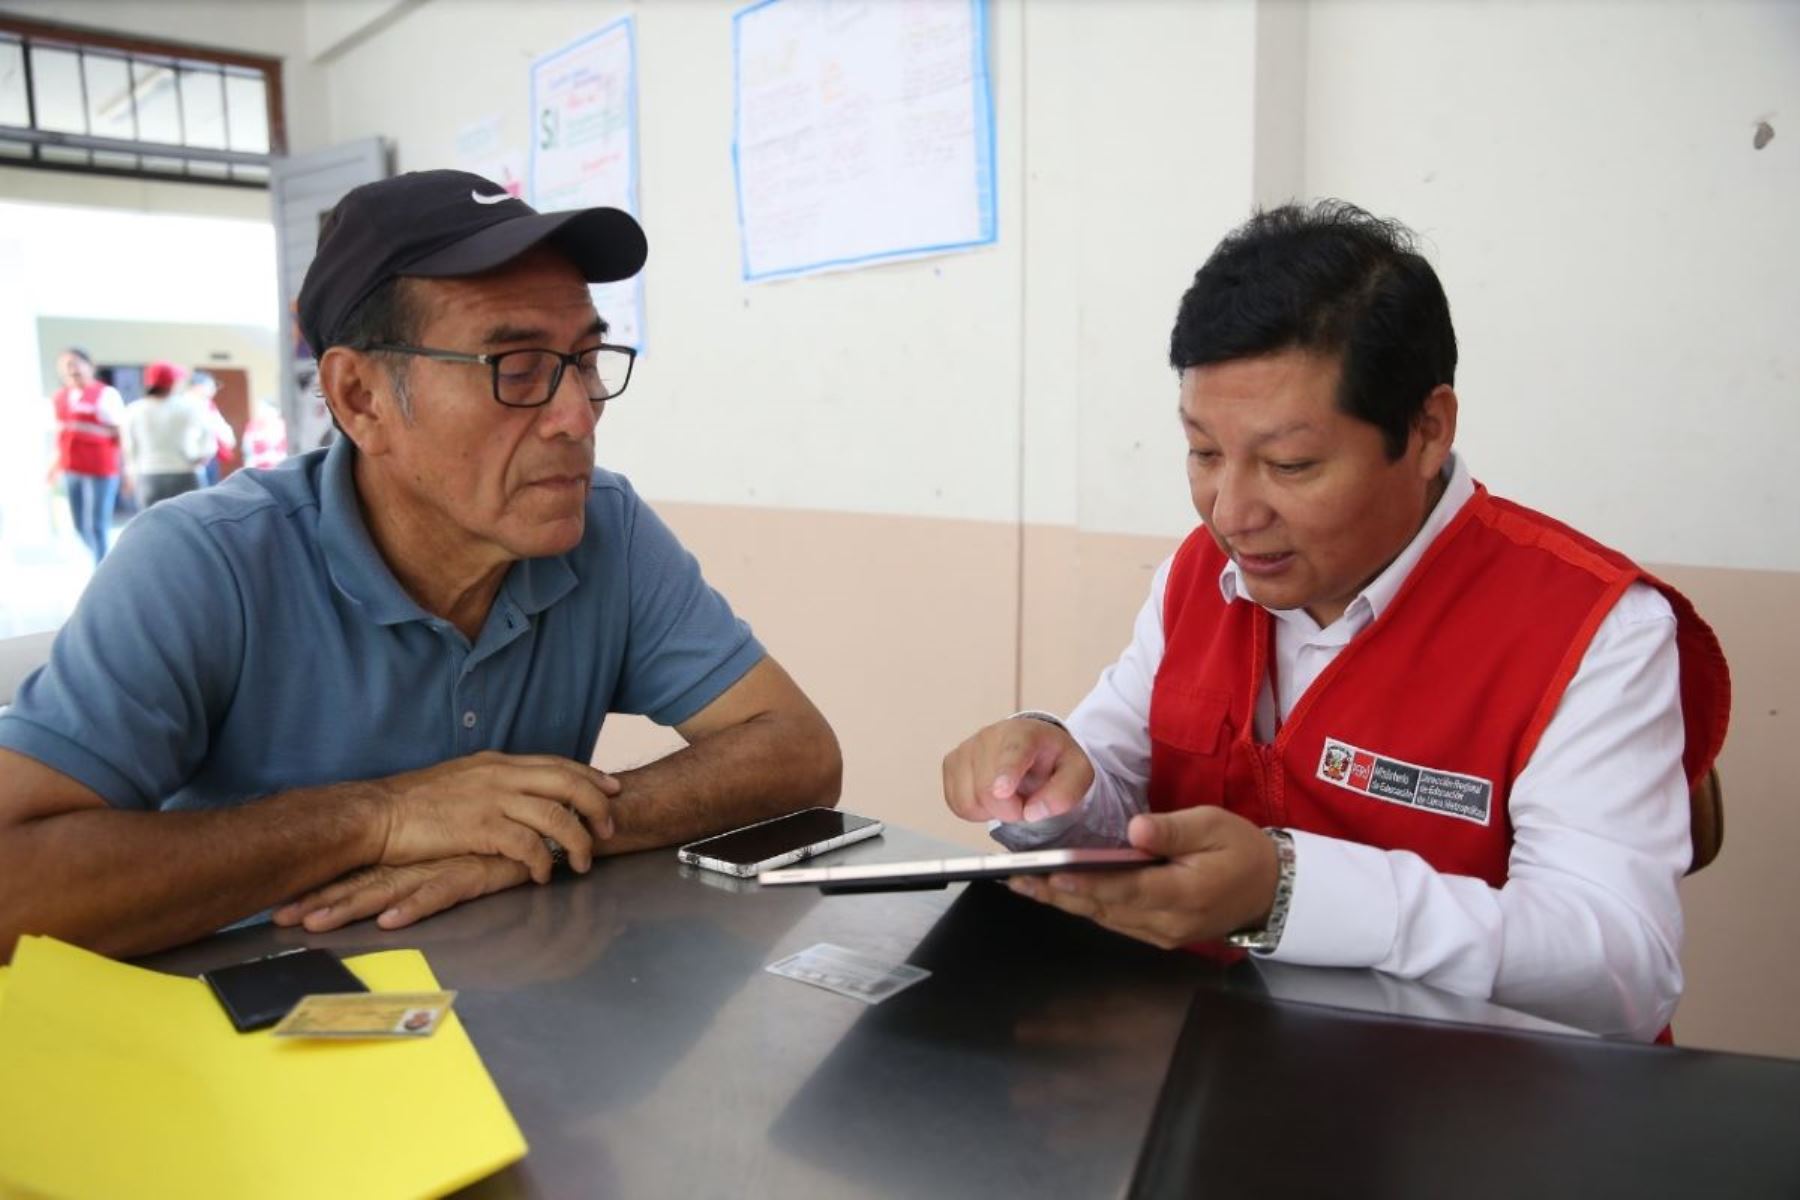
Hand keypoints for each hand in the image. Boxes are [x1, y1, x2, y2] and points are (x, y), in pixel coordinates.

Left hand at [273, 854, 530, 931]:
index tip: (280, 905)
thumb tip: (392, 886)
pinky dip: (413, 908)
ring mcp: (441, 864)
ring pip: (388, 888)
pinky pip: (438, 893)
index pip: (356, 873)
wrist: (543, 817)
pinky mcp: (470, 871)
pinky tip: (389, 921)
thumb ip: (427, 867)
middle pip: (360, 881)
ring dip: (350, 906)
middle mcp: (418, 859)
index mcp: (410, 856)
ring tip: (315, 923)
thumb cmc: (498, 838)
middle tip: (278, 916)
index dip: (319, 887)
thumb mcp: (454, 853)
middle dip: (319, 899)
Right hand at [369, 751, 620, 881]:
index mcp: (497, 762)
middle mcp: (500, 775)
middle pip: (568, 783)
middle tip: (609, 829)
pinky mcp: (480, 828)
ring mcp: (491, 799)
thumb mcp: (462, 779)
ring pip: (556, 814)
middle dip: (597, 806)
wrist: (378, 814)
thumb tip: (518, 794)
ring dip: (576, 840)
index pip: (557, 764)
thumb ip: (493, 783)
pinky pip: (528, 844)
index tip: (611, 790)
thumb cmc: (414, 803)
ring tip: (583, 862)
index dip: (590, 776)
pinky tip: (543, 875)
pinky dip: (543, 861)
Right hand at [941, 718, 1094, 823]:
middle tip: (1026, 804)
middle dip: (1009, 810)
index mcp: (1024, 733)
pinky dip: (976, 810)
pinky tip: (990, 798)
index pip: (1012, 753)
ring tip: (1008, 797)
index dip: (1005, 773)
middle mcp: (990, 735)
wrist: (1032, 747)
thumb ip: (1064, 793)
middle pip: (987, 789)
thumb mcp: (1077, 774)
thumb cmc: (1054, 760)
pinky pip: (957, 803)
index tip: (1002, 791)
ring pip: (968, 800)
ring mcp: (966, 748)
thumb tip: (1033, 812)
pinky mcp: (951, 763)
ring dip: (991, 811)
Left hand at [1006, 807, 1278, 948]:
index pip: (1127, 889)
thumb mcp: (1214, 824)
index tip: (1052, 874)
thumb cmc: (1241, 850)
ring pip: (1105, 919)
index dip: (1086, 883)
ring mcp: (1163, 933)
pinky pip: (1115, 922)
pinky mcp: (1158, 934)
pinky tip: (1058, 894)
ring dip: (1064, 903)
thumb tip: (1137, 829)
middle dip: (1059, 895)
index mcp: (1186, 892)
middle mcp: (1170, 921)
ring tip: (1026, 885)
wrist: (1270, 889)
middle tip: (1019, 880)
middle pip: (1106, 908)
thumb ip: (1174, 830)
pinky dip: (1085, 907)